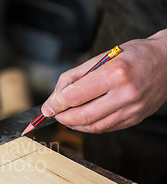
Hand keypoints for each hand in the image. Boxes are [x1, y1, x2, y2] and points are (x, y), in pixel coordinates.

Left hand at [41, 29, 166, 132]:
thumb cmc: (135, 55)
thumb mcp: (103, 57)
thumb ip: (76, 76)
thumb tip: (55, 96)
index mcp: (115, 74)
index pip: (76, 96)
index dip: (56, 104)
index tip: (47, 107)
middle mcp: (126, 94)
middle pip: (83, 116)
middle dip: (63, 117)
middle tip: (54, 113)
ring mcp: (133, 109)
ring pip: (94, 127)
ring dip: (74, 124)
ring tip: (66, 117)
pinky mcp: (136, 118)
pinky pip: (106, 128)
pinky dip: (90, 126)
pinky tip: (83, 119)